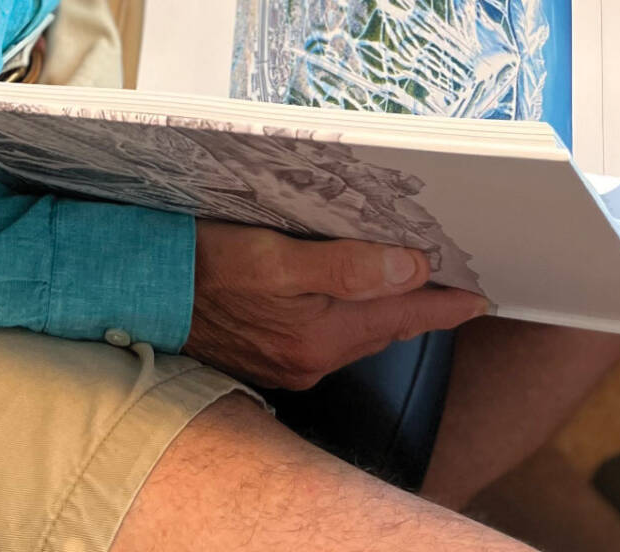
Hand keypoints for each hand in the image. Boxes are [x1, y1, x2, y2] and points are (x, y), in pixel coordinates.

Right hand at [184, 223, 486, 389]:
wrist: (138, 290)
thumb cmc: (201, 266)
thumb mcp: (273, 256)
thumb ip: (346, 266)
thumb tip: (410, 267)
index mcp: (319, 335)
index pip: (401, 314)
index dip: (443, 302)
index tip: (480, 294)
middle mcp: (310, 358)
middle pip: (383, 327)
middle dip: (421, 304)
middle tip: (455, 282)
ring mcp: (288, 362)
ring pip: (358, 333)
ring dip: (387, 309)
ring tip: (412, 283)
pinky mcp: (268, 356)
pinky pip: (328, 336)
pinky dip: (351, 315)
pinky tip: (350, 297)